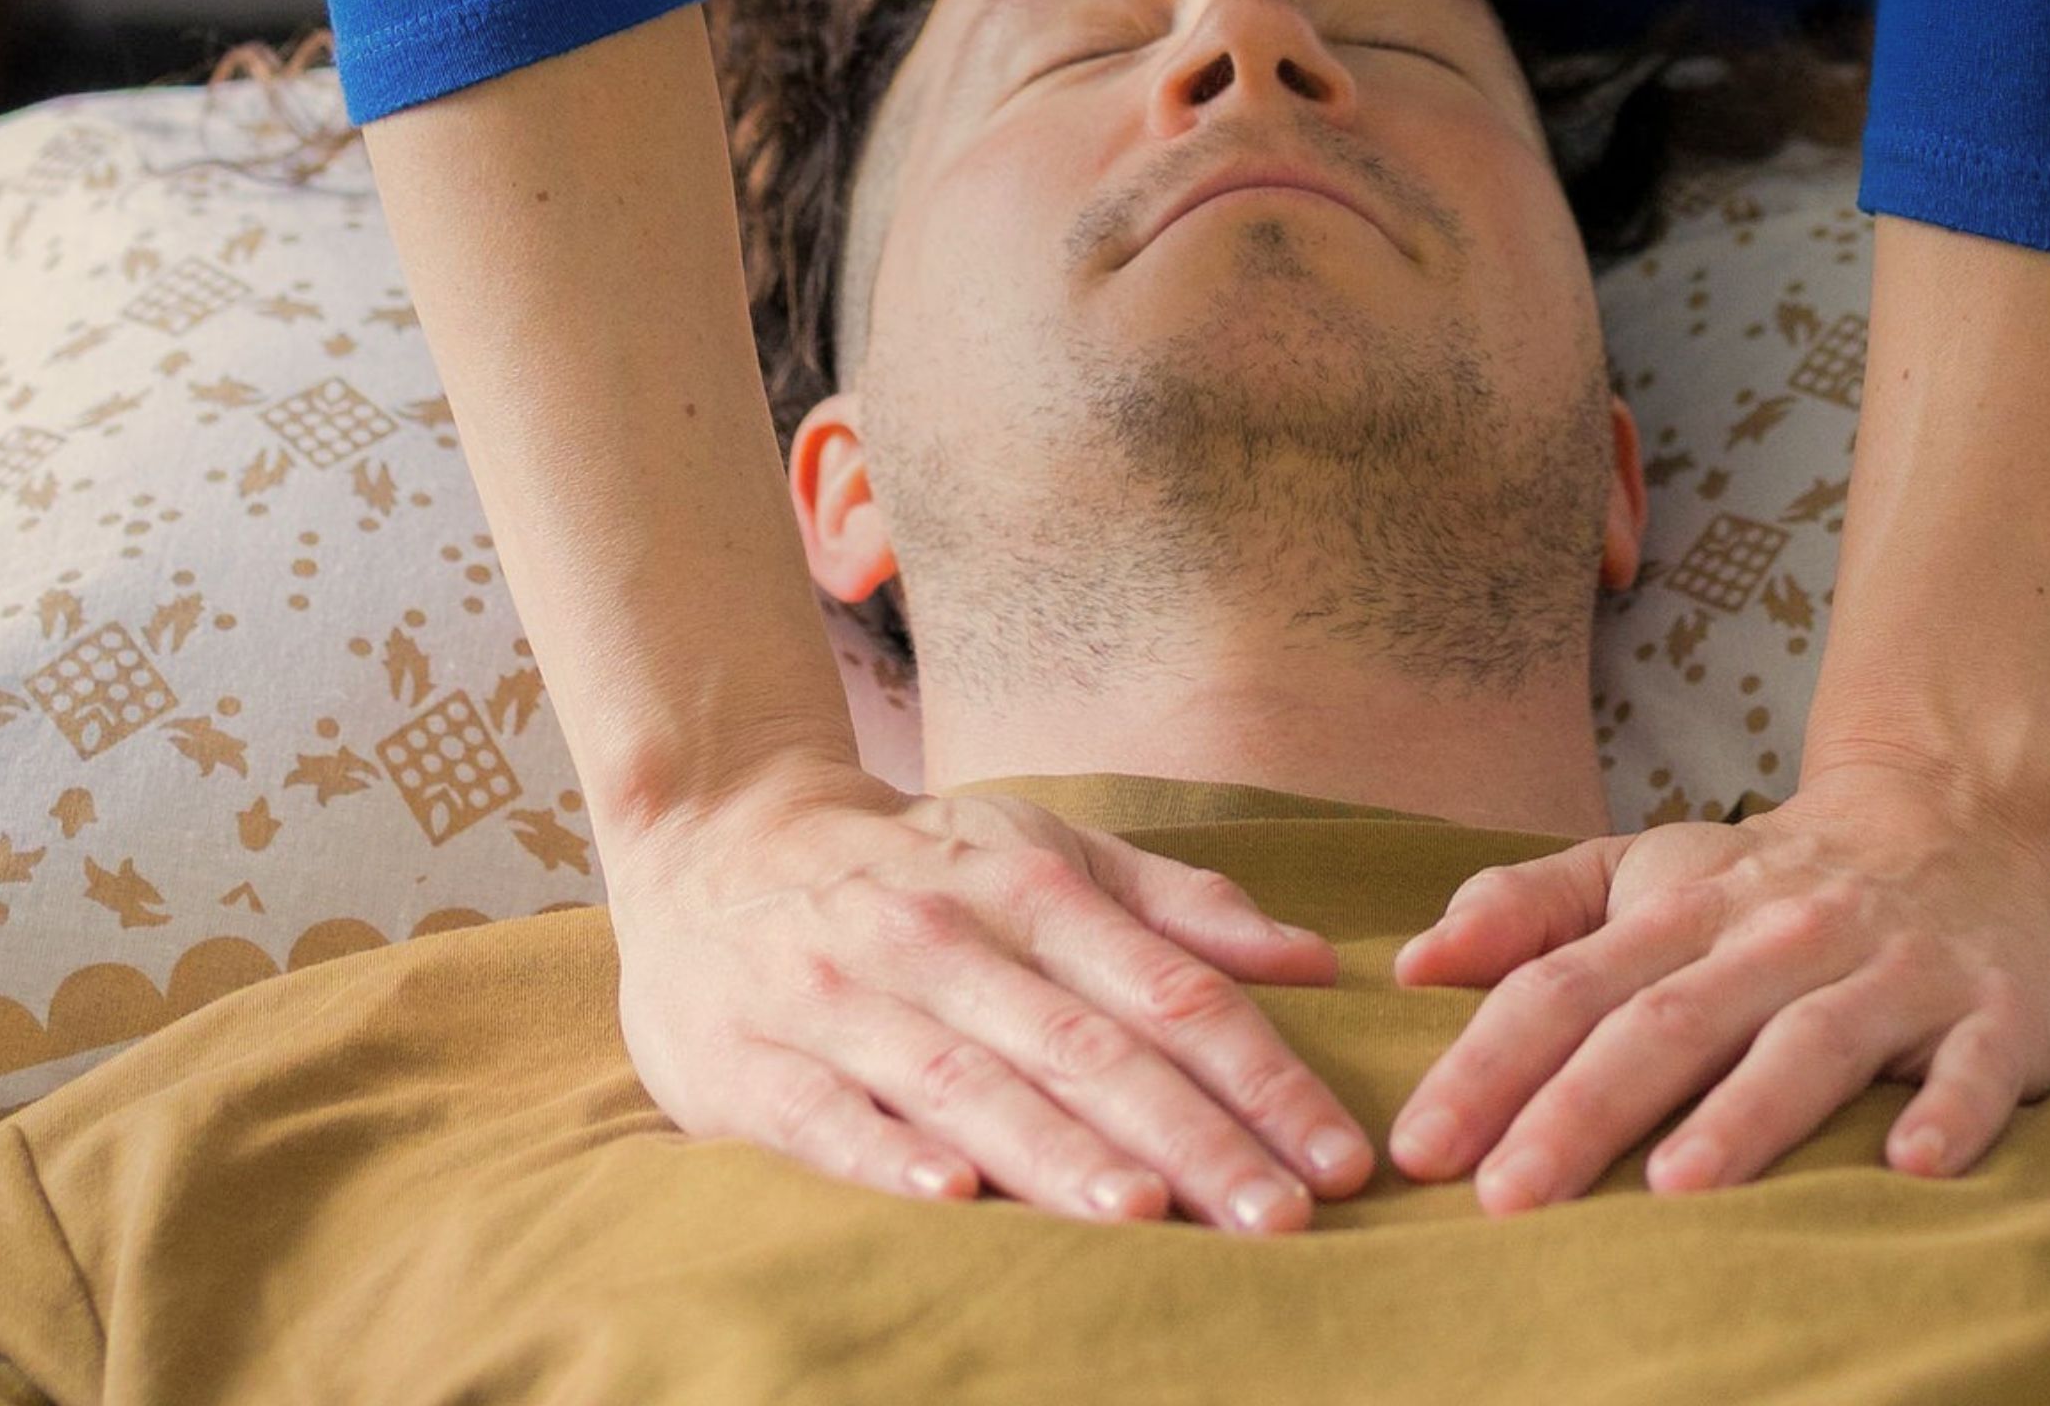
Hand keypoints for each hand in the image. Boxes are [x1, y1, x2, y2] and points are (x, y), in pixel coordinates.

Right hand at [608, 752, 1375, 1228]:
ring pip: (972, 1083)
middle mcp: (946, 938)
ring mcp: (847, 999)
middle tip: (1282, 1216)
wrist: (713, 832)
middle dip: (1191, 1138)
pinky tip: (953, 1196)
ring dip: (1060, 1151)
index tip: (1336, 1157)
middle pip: (1089, 1048)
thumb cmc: (913, 864)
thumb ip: (1174, 909)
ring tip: (1147, 1212)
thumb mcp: (1044, 850)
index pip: (1169, 992)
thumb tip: (1311, 962)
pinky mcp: (754, 1062)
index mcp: (1029, 887)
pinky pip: (831, 1116)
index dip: (1259, 1077)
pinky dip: (891, 1155)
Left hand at [1383, 749, 2049, 1207]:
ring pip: (1809, 1042)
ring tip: (1674, 1191)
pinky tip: (1911, 1169)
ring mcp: (1892, 970)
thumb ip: (1530, 910)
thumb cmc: (1770, 877)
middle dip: (1583, 1109)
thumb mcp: (1645, 872)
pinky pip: (1974, 1067)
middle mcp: (1781, 935)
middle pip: (1670, 1021)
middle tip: (1505, 1199)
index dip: (1492, 1063)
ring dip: (1744, 1114)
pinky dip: (1948, 1112)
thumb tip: (1414, 964)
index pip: (1571, 986)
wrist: (1950, 808)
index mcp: (1686, 912)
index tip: (1423, 1147)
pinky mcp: (1995, 1012)